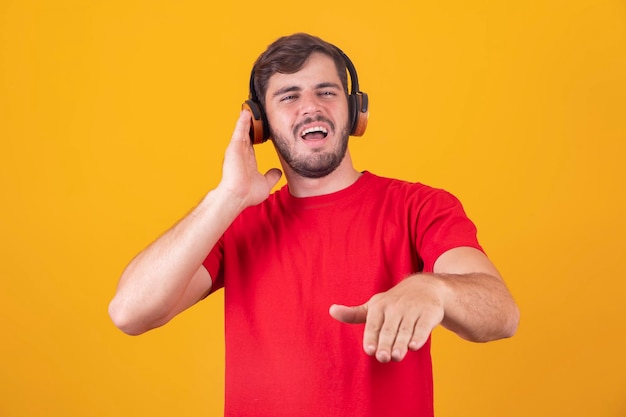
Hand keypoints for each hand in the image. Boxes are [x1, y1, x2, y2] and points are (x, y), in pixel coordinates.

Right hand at [217, 110, 281, 208]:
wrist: (239, 196)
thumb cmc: (248, 194)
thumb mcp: (265, 184)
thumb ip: (272, 176)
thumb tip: (278, 171)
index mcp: (248, 163)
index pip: (252, 146)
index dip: (255, 137)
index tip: (260, 130)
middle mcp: (242, 155)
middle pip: (247, 136)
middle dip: (250, 126)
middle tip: (254, 115)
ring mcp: (237, 151)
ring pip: (243, 132)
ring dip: (246, 121)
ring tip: (249, 110)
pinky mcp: (234, 147)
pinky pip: (239, 131)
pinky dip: (242, 122)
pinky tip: (246, 113)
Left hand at [329, 275, 445, 362]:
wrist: (425, 287)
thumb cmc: (394, 303)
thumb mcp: (374, 306)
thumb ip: (354, 314)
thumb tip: (331, 310)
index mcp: (379, 306)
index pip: (373, 324)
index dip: (371, 337)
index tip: (369, 350)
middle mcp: (395, 307)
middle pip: (389, 329)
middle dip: (386, 343)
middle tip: (383, 357)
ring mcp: (413, 309)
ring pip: (405, 329)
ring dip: (400, 343)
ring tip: (396, 356)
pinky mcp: (429, 312)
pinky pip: (423, 326)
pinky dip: (419, 336)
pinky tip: (414, 346)